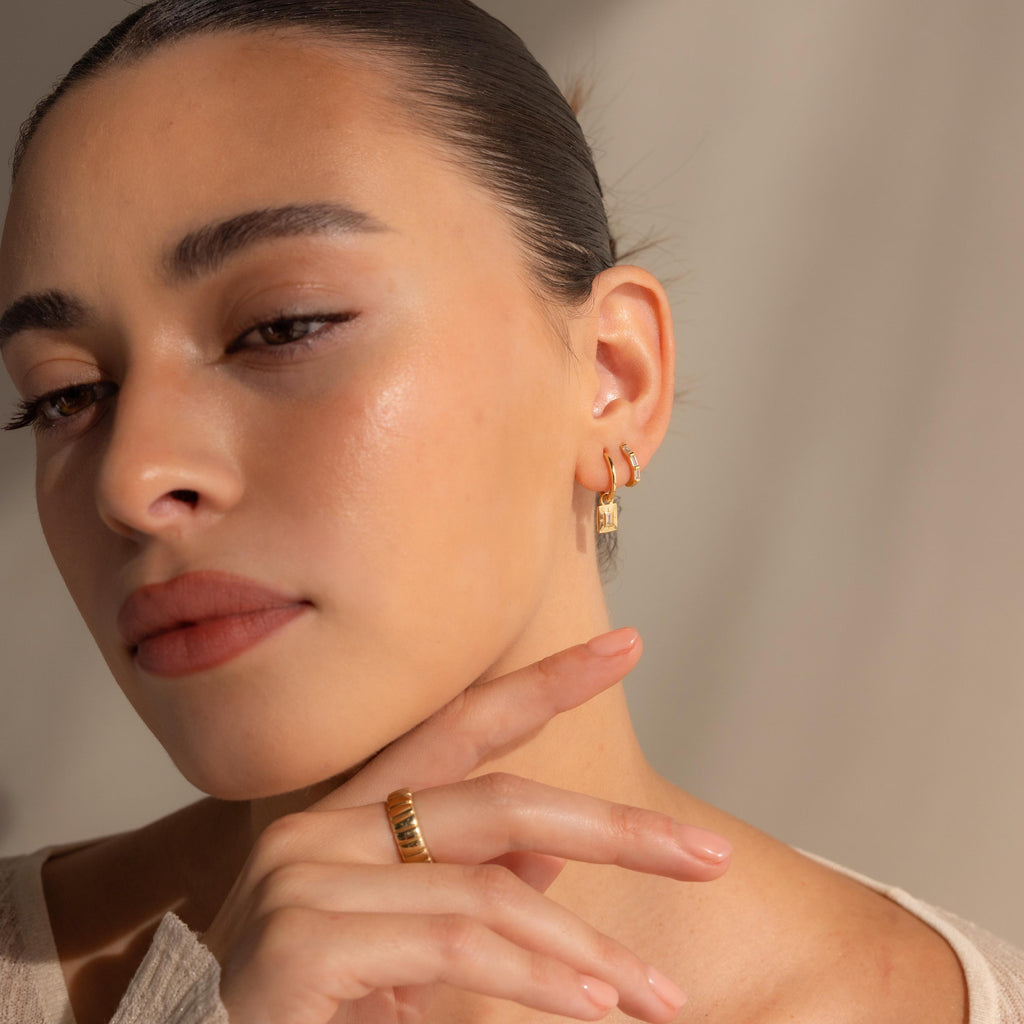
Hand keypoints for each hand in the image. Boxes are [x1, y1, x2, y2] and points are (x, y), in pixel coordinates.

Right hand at [202, 630, 730, 1023]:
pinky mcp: (302, 942)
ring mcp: (305, 877)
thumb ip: (472, 897)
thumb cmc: (296, 1014)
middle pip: (497, 800)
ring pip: (490, 887)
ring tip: (653, 997)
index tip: (626, 647)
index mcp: (346, 817)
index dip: (546, 682)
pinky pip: (458, 944)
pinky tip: (591, 1003)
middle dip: (614, 825)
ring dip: (586, 947)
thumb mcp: (400, 952)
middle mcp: (321, 827)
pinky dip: (538, 975)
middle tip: (705, 852)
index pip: (460, 726)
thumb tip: (554, 859)